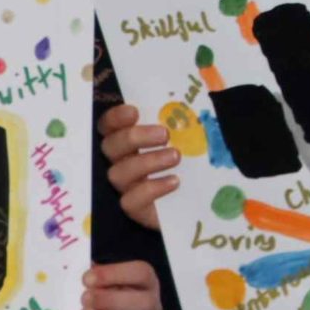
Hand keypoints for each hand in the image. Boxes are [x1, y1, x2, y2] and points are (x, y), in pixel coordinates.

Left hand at [82, 258, 162, 309]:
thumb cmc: (104, 296)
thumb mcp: (102, 282)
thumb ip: (92, 278)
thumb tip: (71, 272)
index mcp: (147, 284)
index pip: (142, 274)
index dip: (115, 274)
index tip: (87, 278)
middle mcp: (152, 308)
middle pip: (144, 303)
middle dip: (112, 300)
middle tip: (84, 298)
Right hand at [100, 102, 178, 229]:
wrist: (201, 199)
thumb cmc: (190, 160)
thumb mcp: (190, 137)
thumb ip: (182, 120)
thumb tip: (189, 101)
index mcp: (129, 141)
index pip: (108, 125)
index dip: (115, 117)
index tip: (134, 112)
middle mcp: (121, 161)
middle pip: (110, 147)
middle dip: (134, 137)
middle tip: (164, 134)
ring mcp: (126, 187)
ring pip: (118, 173)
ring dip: (147, 162)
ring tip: (175, 156)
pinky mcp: (135, 209)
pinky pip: (130, 201)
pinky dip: (152, 188)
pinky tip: (174, 181)